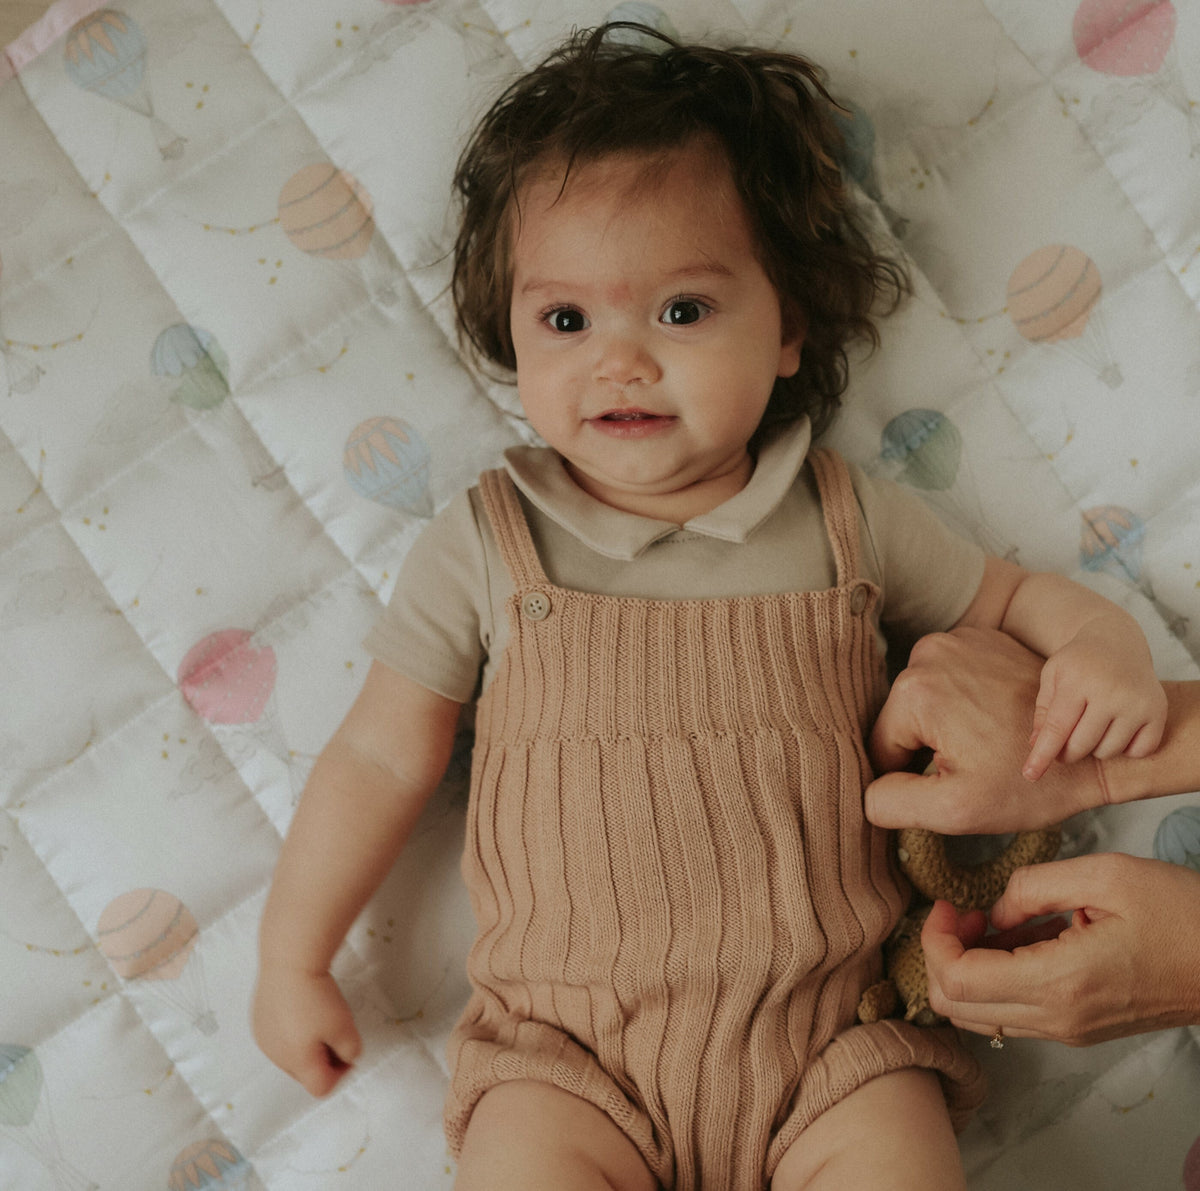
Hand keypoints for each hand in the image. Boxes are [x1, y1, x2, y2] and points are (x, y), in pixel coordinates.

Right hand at [253, 965, 361, 1095]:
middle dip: (323, 1061)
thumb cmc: (317, 996)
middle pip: (304, 1074)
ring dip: (306, 1047)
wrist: (290, 961)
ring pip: (290, 1055)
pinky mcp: (258, 1020)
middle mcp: (275, 1056)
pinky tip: (301, 1008)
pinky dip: (291, 1032)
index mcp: (297, 1063)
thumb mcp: (345, 1027)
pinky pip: (278, 1037)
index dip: (341, 1074)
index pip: (321, 1088)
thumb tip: (346, 1056)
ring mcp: (263, 1038)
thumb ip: (350, 1050)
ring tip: (318, 1019)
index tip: (349, 1050)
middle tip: (336, 1034)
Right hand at [866, 628, 1102, 833]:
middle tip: (976, 765)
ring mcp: (958, 639)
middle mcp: (929, 652)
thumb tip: (864, 792)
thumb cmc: (1031, 783)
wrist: (1098, 749)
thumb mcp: (956, 810)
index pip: (881, 748)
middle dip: (929, 748)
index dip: (911, 778)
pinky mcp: (983, 638)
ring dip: (946, 725)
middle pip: (901, 720)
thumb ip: (893, 803)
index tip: (955, 782)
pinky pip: (951, 679)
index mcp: (913, 691)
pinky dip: (966, 701)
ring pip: (925, 700)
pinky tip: (997, 720)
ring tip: (989, 742)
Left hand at [921, 853, 1199, 1045]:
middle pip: (955, 1006)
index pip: (958, 980)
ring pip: (979, 1015)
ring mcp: (1067, 1029)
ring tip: (992, 922)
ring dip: (968, 967)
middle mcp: (1058, 1018)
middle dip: (942, 954)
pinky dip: (998, 978)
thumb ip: (1032, 886)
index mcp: (1060, 982)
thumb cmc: (1181, 916)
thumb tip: (994, 908)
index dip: (935, 939)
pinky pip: (1013, 1012)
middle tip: (962, 913)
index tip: (947, 904)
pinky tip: (1022, 937)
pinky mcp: (1077, 1027)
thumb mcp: (1104, 875)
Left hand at [1024, 613, 1166, 780]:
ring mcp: (1138, 703)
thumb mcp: (1052, 677)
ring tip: (1092, 724)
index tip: (1030, 775)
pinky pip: (1138, 752)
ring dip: (1095, 748)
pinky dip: (1125, 748)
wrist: (1117, 642)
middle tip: (1064, 743)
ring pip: (1108, 752)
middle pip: (1082, 745)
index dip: (1042, 754)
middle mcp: (1112, 692)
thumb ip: (1043, 712)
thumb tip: (1036, 746)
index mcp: (1078, 681)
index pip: (1057, 728)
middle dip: (1067, 752)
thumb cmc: (1078, 663)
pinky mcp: (1158, 712)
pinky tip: (1117, 727)